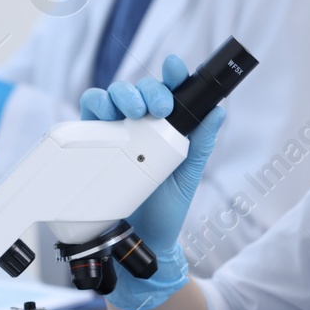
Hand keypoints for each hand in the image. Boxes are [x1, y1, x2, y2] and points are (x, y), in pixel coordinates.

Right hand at [80, 55, 224, 309]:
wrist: (142, 240)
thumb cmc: (167, 207)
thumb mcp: (189, 174)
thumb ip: (202, 142)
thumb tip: (219, 110)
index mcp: (166, 127)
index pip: (169, 91)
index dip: (172, 74)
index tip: (176, 69)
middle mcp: (140, 125)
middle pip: (140, 90)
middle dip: (149, 89)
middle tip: (158, 106)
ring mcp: (115, 133)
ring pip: (112, 96)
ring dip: (121, 94)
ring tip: (131, 110)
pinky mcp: (94, 144)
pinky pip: (89, 115)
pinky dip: (95, 106)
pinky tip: (105, 115)